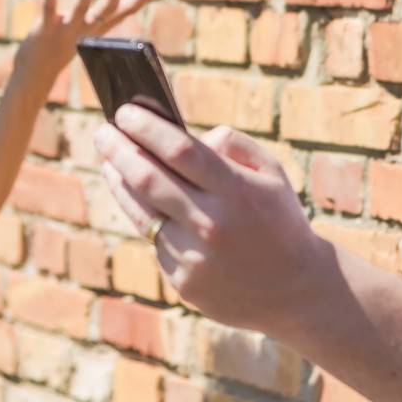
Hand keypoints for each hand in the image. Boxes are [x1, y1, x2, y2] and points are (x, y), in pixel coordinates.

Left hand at [15, 0, 166, 76]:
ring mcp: (67, 29)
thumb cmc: (68, 41)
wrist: (39, 70)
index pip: (127, 9)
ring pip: (81, 6)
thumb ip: (108, 12)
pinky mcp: (46, 28)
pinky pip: (49, 7)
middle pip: (107, 6)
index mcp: (101, 26)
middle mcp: (88, 28)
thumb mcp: (93, 27)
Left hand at [94, 105, 329, 334]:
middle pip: (148, 178)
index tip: (124, 112)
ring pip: (141, 211)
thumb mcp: (271, 173)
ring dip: (119, 182)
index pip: (179, 149)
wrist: (298, 290)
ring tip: (109, 161)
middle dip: (118, 149)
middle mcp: (212, 223)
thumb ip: (230, 144)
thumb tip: (180, 136)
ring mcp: (194, 256)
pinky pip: (155, 241)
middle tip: (103, 130)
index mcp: (236, 190)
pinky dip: (146, 217)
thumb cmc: (280, 220)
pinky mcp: (183, 282)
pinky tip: (141, 201)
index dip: (146, 127)